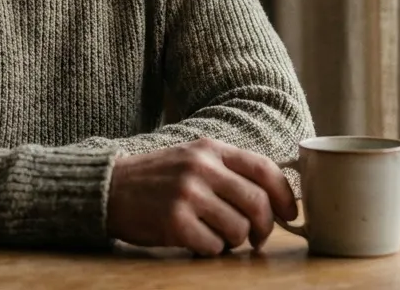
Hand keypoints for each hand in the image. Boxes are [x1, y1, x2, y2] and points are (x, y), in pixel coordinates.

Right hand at [105, 138, 298, 255]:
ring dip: (234, 241)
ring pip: (238, 229)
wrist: (109, 188)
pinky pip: (213, 247)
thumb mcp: (193, 158)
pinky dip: (210, 250)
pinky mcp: (174, 222)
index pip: (264, 169)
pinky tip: (195, 241)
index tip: (289, 214)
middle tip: (256, 238)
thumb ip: (229, 170)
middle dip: (264, 227)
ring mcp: (187, 195)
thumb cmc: (157, 178)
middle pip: (257, 203)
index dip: (284, 195)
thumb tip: (274, 199)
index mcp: (211, 149)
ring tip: (216, 236)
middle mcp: (201, 168)